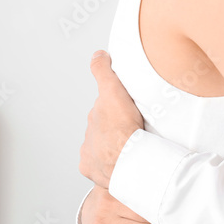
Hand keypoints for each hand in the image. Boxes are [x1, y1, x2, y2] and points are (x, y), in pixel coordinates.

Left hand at [79, 51, 143, 187]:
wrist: (128, 162)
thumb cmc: (125, 131)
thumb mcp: (113, 92)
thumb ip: (103, 72)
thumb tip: (97, 55)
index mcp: (94, 116)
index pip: (103, 110)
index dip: (115, 109)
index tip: (125, 113)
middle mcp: (89, 134)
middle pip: (103, 128)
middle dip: (115, 128)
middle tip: (133, 129)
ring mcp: (90, 153)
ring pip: (102, 147)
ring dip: (113, 146)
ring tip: (131, 148)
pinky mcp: (92, 169)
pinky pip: (100, 166)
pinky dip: (108, 164)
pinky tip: (122, 162)